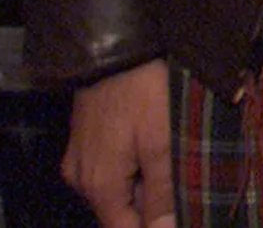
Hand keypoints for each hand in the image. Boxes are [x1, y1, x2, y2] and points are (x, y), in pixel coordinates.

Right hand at [63, 59, 176, 227]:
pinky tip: (153, 151)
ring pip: (114, 191)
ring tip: (172, 165)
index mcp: (99, 186)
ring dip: (142, 187)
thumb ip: (161, 192)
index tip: (180, 218)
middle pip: (118, 212)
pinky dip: (130, 170)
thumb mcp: (161, 143)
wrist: (114, 51)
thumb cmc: (144, 96)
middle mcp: (81, 180)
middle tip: (184, 189)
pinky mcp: (82, 143)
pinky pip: (106, 171)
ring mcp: (78, 161)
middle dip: (150, 207)